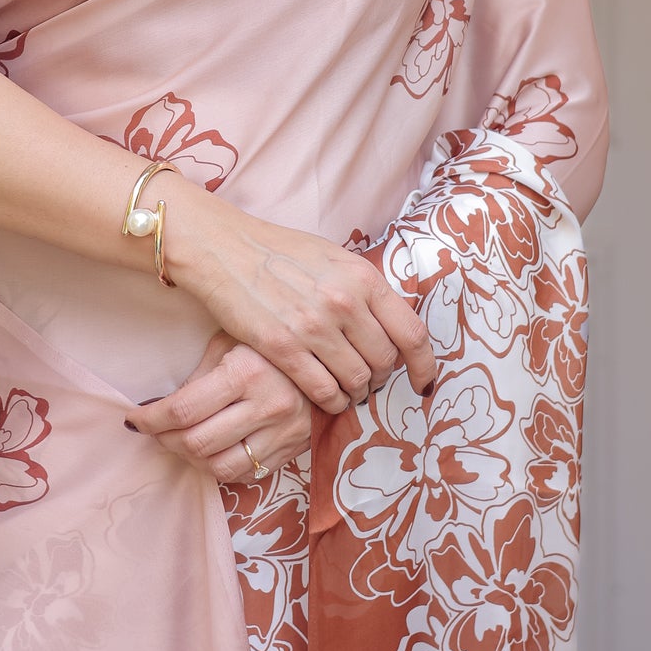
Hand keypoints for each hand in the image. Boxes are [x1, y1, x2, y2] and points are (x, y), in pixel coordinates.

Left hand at [124, 332, 311, 482]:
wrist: (331, 358)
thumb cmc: (270, 345)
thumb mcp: (231, 342)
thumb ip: (199, 375)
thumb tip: (160, 406)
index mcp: (246, 372)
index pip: (183, 410)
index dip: (150, 420)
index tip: (134, 419)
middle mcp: (266, 405)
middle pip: (198, 444)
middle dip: (165, 440)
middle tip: (154, 430)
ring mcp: (283, 432)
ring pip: (220, 467)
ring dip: (190, 459)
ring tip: (180, 442)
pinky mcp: (292, 450)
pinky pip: (245, 474)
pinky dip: (219, 468)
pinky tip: (211, 450)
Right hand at [163, 187, 436, 414]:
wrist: (225, 249)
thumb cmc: (279, 251)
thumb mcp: (334, 257)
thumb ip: (363, 288)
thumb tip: (390, 323)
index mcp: (363, 277)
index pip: (412, 333)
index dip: (424, 366)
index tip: (423, 383)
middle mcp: (345, 302)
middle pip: (385, 362)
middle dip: (380, 378)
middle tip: (367, 381)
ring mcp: (314, 326)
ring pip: (356, 381)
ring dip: (355, 393)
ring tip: (346, 391)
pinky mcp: (283, 347)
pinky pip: (322, 390)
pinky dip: (330, 401)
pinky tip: (325, 397)